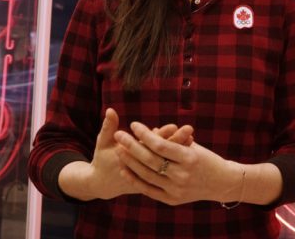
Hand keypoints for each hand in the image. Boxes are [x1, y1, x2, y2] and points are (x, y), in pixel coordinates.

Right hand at [58, 109, 193, 200]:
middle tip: (189, 129)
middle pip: (161, 156)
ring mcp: (146, 178)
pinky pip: (167, 170)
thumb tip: (110, 110)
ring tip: (192, 138)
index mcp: (129, 159)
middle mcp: (140, 170)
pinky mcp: (152, 182)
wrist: (105, 185)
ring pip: (166, 164)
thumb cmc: (103, 160)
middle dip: (175, 142)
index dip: (161, 136)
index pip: (149, 147)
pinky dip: (175, 160)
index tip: (174, 126)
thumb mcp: (104, 143)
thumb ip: (108, 127)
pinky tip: (188, 149)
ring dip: (179, 151)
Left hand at [113, 122, 243, 205]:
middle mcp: (182, 175)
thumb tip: (151, 132)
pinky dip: (135, 179)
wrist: (221, 183)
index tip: (134, 124)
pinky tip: (124, 169)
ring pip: (146, 174)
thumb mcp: (193, 146)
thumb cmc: (206, 158)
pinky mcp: (172, 200)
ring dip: (130, 161)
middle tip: (119, 134)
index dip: (145, 134)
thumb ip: (173, 140)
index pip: (161, 145)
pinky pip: (148, 189)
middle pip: (150, 159)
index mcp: (190, 158)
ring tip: (119, 150)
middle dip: (131, 145)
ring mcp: (176, 189)